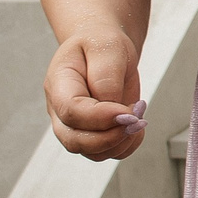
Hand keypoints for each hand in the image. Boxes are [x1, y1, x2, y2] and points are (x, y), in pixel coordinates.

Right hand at [45, 29, 145, 161]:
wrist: (104, 48)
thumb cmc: (101, 44)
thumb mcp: (106, 48)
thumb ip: (107, 78)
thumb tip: (114, 111)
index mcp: (59, 84)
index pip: (71, 112)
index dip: (101, 117)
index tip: (129, 111)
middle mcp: (60, 110)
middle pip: (75, 140)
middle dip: (111, 137)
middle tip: (138, 118)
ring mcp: (73, 125)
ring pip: (91, 152)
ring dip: (121, 142)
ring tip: (139, 117)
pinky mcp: (91, 133)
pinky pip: (106, 153)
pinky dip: (126, 146)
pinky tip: (136, 125)